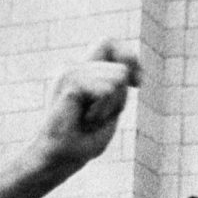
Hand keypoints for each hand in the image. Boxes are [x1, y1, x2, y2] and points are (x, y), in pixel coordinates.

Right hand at [32, 41, 139, 169]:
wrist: (59, 156)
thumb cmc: (84, 138)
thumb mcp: (111, 107)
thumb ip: (117, 85)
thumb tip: (124, 70)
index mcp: (82, 71)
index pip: (108, 42)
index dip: (129, 57)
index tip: (137, 84)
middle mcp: (73, 66)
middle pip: (119, 62)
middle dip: (123, 90)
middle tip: (103, 112)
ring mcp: (69, 71)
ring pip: (118, 76)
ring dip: (113, 104)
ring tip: (90, 117)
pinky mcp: (69, 82)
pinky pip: (107, 90)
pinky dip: (104, 109)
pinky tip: (85, 119)